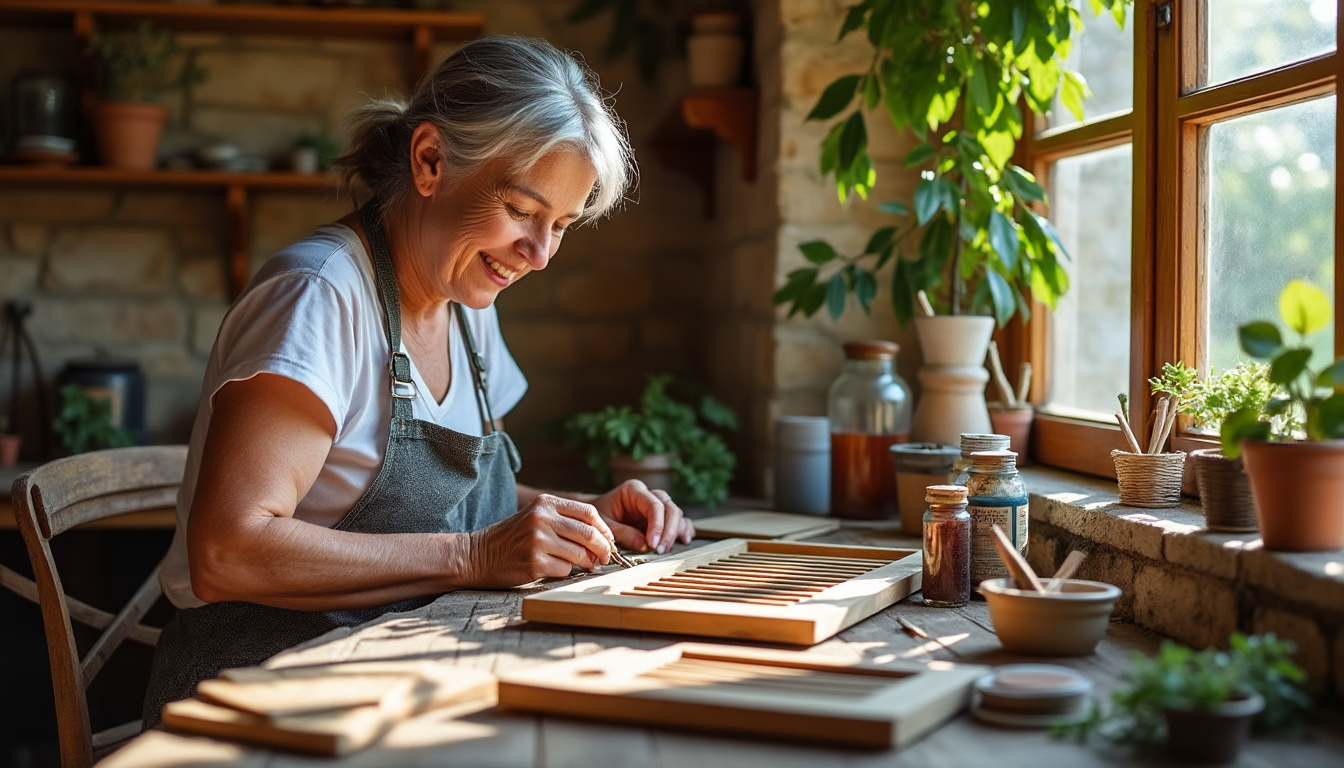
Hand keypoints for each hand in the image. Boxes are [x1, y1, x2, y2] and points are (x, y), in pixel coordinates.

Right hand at [464, 494, 615, 586]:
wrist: (477, 555)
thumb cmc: (511, 538)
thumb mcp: (535, 517)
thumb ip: (564, 521)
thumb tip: (602, 538)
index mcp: (545, 503)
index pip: (588, 512)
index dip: (604, 528)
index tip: (608, 540)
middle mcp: (542, 518)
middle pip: (588, 533)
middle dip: (603, 548)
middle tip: (605, 557)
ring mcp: (538, 541)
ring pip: (580, 554)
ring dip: (587, 563)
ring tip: (584, 565)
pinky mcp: (534, 563)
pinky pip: (565, 570)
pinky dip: (567, 572)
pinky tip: (556, 569)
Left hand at [592, 481, 693, 554]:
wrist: (592, 517)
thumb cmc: (598, 517)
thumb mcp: (605, 525)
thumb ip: (624, 534)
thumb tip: (644, 546)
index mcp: (633, 490)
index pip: (654, 505)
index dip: (657, 525)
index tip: (653, 545)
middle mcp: (648, 495)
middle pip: (669, 508)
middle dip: (668, 531)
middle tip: (660, 550)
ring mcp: (656, 505)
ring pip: (676, 514)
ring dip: (674, 532)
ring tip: (666, 549)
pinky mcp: (661, 517)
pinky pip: (678, 520)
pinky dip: (683, 529)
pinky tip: (684, 540)